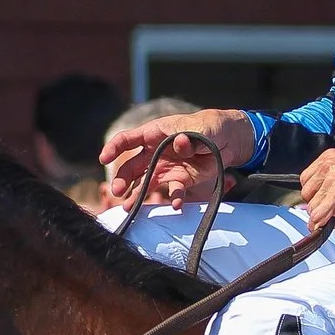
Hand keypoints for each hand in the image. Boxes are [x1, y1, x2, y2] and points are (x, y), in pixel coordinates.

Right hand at [98, 108, 256, 208]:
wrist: (229, 140)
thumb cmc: (210, 126)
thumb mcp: (202, 128)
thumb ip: (190, 138)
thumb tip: (179, 141)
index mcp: (156, 133)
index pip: (129, 139)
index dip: (114, 147)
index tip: (104, 158)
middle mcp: (156, 152)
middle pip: (132, 165)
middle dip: (122, 178)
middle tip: (118, 191)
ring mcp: (166, 167)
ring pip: (146, 182)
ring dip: (137, 194)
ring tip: (129, 208)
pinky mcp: (181, 179)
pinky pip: (173, 191)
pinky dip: (174, 199)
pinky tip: (175, 206)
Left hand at [298, 151, 334, 229]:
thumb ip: (331, 179)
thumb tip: (318, 198)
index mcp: (329, 158)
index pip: (307, 179)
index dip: (315, 193)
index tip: (324, 200)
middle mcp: (328, 167)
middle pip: (307, 193)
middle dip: (318, 204)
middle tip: (333, 209)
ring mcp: (332, 182)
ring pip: (311, 207)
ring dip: (323, 216)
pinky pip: (318, 217)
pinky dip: (322, 225)